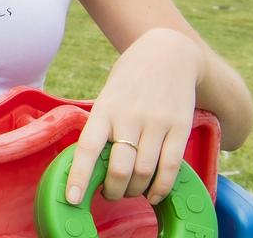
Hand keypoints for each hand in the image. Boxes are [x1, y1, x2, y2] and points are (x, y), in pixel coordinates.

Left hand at [65, 28, 199, 205]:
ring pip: (144, 172)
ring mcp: (156, 123)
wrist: (168, 53)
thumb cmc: (130, 80)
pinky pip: (171, 167)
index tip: (72, 199)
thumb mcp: (107, 97)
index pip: (87, 148)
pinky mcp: (180, 128)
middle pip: (119, 168)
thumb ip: (102, 127)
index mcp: (104, 110)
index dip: (79, 177)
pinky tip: (154, 194)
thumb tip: (92, 164)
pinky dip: (161, 187)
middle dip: (113, 191)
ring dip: (135, 190)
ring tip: (131, 191)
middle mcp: (129, 117)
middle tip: (110, 194)